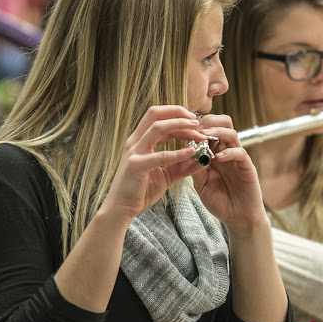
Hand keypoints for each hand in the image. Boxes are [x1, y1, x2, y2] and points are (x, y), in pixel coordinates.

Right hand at [102, 106, 207, 221]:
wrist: (121, 209)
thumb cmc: (140, 190)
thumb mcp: (165, 175)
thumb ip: (181, 166)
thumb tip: (202, 160)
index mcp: (140, 140)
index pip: (158, 117)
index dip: (177, 115)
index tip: (194, 121)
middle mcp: (135, 142)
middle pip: (155, 114)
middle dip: (178, 112)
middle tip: (197, 120)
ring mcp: (134, 152)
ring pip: (157, 128)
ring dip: (180, 126)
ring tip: (197, 132)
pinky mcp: (136, 165)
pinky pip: (160, 155)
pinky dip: (177, 153)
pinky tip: (190, 153)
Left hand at [192, 114, 266, 229]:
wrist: (237, 217)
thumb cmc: (219, 200)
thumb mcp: (200, 183)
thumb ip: (194, 167)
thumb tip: (184, 150)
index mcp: (214, 151)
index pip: (208, 128)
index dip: (196, 125)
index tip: (183, 127)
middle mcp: (226, 150)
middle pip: (222, 123)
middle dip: (208, 122)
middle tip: (196, 129)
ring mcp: (237, 157)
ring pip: (231, 133)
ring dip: (217, 132)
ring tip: (204, 136)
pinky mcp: (247, 166)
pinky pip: (240, 152)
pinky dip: (228, 152)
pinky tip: (218, 158)